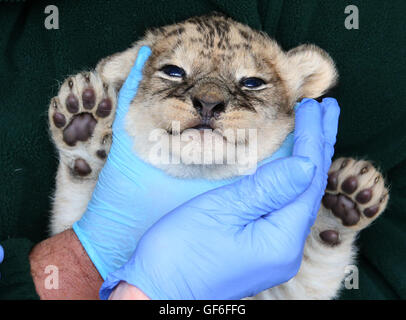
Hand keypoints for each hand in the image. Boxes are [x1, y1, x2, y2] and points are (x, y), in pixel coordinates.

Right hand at [99, 98, 339, 299]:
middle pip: (309, 187)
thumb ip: (266, 189)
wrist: (155, 291)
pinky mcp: (259, 248)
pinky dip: (289, 180)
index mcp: (281, 240)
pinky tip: (291, 166)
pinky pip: (283, 207)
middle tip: (327, 110)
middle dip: (318, 146)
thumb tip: (306, 165)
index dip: (313, 140)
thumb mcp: (221, 211)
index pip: (307, 178)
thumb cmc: (180, 253)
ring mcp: (273, 250)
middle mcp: (285, 248)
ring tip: (315, 131)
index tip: (313, 107)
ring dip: (305, 161)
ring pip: (297, 197)